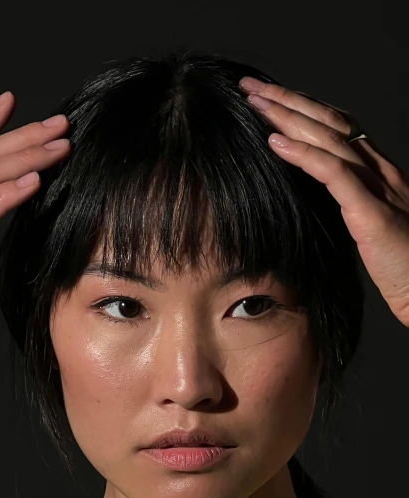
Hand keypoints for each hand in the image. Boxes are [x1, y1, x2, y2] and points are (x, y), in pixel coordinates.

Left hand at [239, 76, 408, 328]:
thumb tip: (309, 194)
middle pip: (329, 121)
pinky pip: (334, 173)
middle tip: (250, 85)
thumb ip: (345, 202)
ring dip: (287, 117)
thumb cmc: (400, 266)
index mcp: (378, 172)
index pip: (337, 127)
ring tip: (255, 102)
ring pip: (329, 138)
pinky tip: (275, 141)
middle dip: (287, 100)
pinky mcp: (372, 212)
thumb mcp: (365, 225)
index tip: (267, 97)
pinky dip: (303, 154)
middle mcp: (381, 170)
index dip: (302, 107)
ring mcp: (379, 187)